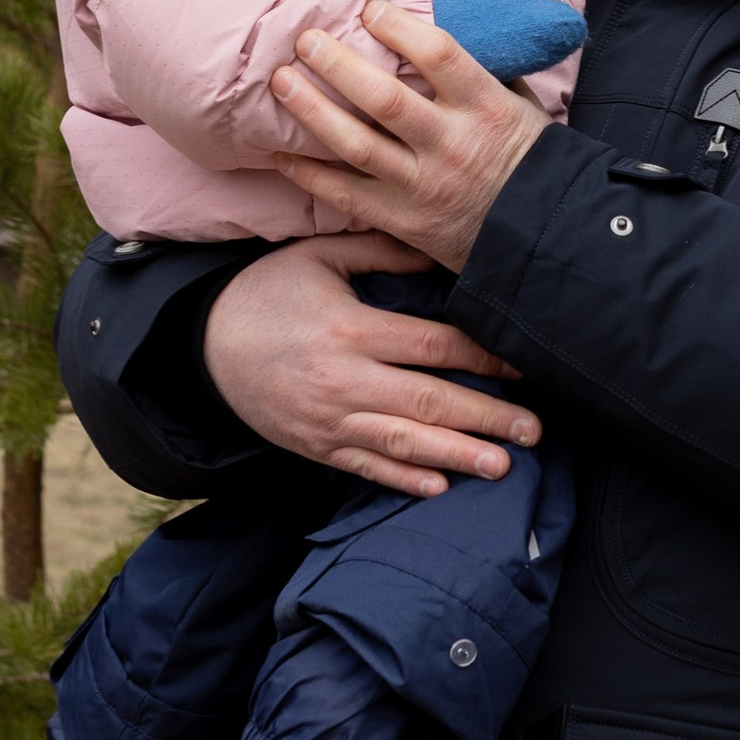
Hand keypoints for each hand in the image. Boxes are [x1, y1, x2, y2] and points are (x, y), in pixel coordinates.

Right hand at [201, 233, 539, 499]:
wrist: (204, 343)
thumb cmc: (269, 292)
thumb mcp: (318, 256)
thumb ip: (381, 252)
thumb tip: (440, 251)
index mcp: (351, 328)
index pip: (432, 346)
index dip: (483, 357)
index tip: (524, 365)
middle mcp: (343, 379)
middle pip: (427, 403)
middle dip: (486, 419)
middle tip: (534, 431)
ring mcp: (328, 420)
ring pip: (402, 444)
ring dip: (456, 457)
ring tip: (503, 467)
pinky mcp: (315, 446)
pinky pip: (365, 468)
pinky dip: (402, 481)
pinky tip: (439, 487)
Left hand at [268, 0, 546, 272]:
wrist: (543, 236)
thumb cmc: (527, 159)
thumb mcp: (520, 104)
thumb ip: (483, 69)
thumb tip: (437, 25)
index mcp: (485, 107)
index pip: (437, 55)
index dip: (398, 27)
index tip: (368, 10)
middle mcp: (451, 144)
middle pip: (384, 99)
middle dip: (337, 65)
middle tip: (305, 41)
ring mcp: (423, 185)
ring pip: (356, 144)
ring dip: (312, 110)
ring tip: (281, 81)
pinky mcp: (402, 220)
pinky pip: (346, 194)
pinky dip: (309, 174)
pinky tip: (280, 152)